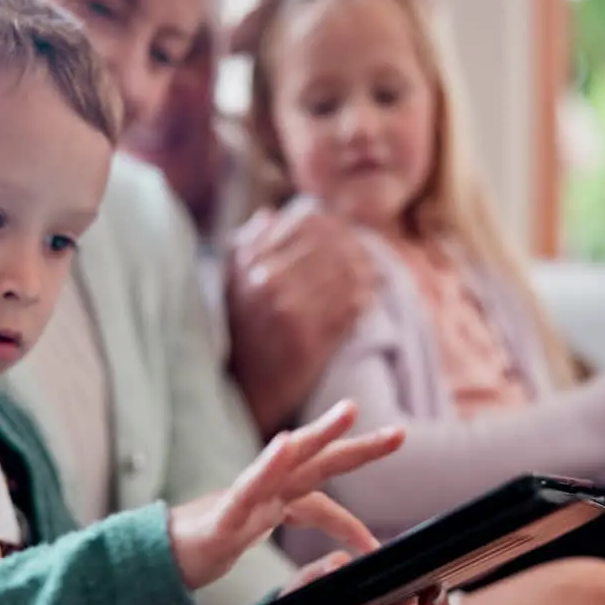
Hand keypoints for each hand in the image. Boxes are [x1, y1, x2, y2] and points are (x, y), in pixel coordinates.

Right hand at [169, 401, 401, 589]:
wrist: (159, 556)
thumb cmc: (211, 538)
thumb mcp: (263, 529)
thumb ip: (301, 518)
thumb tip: (351, 538)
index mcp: (277, 497)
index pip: (324, 499)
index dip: (353, 523)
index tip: (379, 548)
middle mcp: (266, 488)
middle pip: (318, 463)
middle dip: (358, 447)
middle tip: (399, 434)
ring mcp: (244, 497)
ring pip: (288, 462)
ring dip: (320, 435)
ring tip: (350, 413)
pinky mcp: (222, 514)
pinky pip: (247, 486)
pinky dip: (268, 465)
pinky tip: (286, 444)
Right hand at [225, 197, 376, 435]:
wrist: (243, 390)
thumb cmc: (240, 334)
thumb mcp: (232, 285)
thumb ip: (247, 247)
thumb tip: (268, 214)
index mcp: (252, 264)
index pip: (308, 223)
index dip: (334, 226)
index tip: (346, 234)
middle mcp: (268, 283)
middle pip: (332, 247)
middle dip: (355, 249)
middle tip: (366, 257)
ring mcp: (290, 314)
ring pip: (345, 276)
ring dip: (365, 274)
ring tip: (372, 276)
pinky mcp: (309, 343)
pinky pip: (349, 310)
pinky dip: (364, 301)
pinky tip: (367, 300)